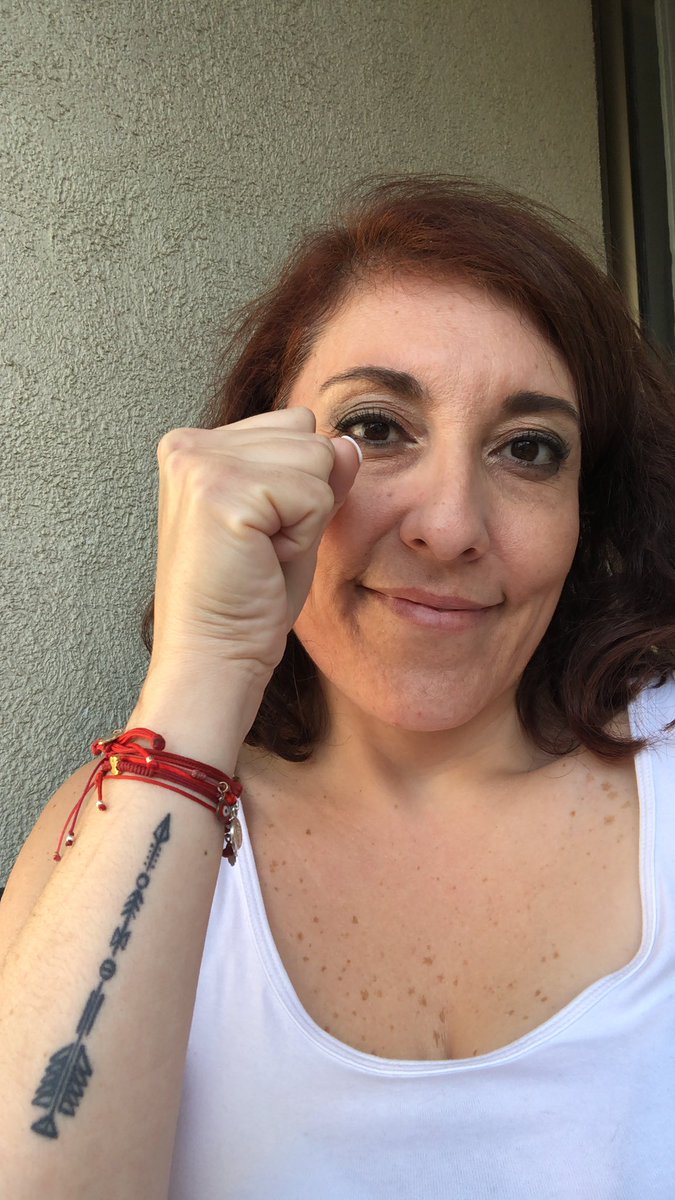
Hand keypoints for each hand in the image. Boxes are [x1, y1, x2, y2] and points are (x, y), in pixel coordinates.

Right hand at [149, 408, 360, 688]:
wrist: (215, 658)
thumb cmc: (246, 601)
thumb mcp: (291, 522)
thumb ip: (317, 474)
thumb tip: (350, 441)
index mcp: (193, 446)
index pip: (294, 425)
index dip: (298, 486)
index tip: (258, 535)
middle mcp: (187, 444)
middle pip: (308, 435)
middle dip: (304, 498)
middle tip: (260, 550)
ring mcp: (200, 463)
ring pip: (317, 457)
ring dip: (305, 517)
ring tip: (261, 554)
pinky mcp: (222, 490)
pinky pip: (314, 494)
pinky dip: (303, 536)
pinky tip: (263, 561)